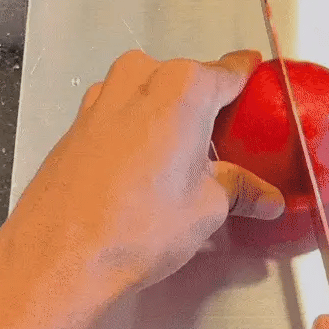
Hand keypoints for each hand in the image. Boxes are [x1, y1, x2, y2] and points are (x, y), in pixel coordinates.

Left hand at [3, 49, 284, 289]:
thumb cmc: (142, 226)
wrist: (59, 256)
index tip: (260, 84)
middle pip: (188, 79)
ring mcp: (103, 97)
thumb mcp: (207, 208)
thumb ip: (241, 191)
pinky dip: (140, 124)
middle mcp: (140, 78)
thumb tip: (269, 199)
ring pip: (150, 90)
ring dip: (170, 112)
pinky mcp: (78, 122)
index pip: (230, 71)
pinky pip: (121, 109)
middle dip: (208, 103)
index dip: (249, 78)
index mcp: (183, 88)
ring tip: (183, 154)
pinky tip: (144, 163)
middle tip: (225, 140)